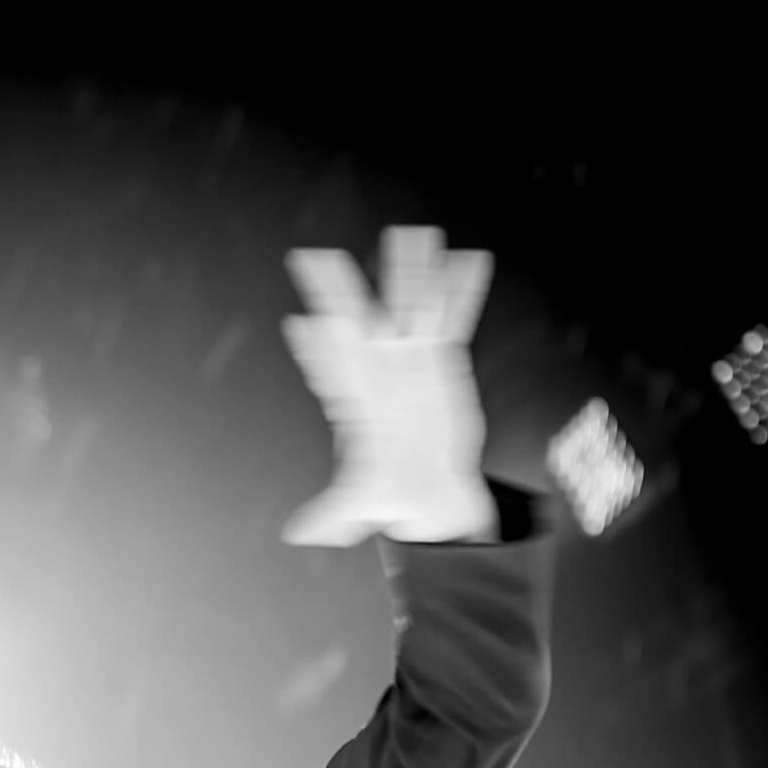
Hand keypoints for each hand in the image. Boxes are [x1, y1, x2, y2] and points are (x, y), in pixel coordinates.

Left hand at [280, 225, 495, 545]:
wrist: (433, 490)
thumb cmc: (393, 492)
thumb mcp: (362, 505)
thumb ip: (332, 515)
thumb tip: (298, 532)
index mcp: (359, 402)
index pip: (331, 370)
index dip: (316, 351)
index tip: (299, 326)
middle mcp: (382, 372)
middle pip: (360, 325)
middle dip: (343, 293)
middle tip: (321, 259)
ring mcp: (412, 360)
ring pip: (411, 308)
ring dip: (412, 273)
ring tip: (415, 235)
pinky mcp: (445, 360)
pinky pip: (456, 319)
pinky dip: (463, 292)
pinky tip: (470, 261)